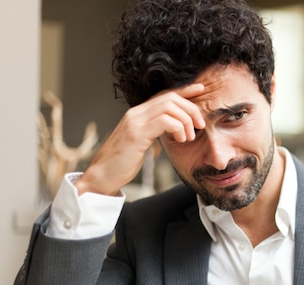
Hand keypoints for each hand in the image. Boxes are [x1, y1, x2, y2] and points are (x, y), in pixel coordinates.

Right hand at [75, 83, 205, 195]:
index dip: (184, 90)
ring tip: (189, 137)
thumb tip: (173, 129)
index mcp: (138, 114)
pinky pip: (164, 121)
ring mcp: (135, 122)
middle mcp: (136, 113)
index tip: (200, 89)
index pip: (164, 95)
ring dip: (185, 121)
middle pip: (170, 98)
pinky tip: (180, 140)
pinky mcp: (136, 134)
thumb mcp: (142, 142)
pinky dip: (178, 128)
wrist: (102, 175)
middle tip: (200, 125)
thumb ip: (154, 131)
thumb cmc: (122, 162)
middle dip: (190, 109)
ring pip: (169, 107)